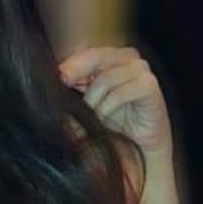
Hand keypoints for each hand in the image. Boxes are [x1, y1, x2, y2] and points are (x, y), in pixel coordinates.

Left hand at [58, 45, 172, 158]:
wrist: (140, 150)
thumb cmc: (114, 127)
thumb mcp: (86, 106)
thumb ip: (73, 91)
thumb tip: (52, 84)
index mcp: (110, 59)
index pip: (85, 53)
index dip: (69, 65)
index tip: (53, 79)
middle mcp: (127, 59)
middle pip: (95, 56)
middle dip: (75, 73)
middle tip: (63, 86)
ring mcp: (140, 71)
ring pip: (106, 77)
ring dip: (93, 100)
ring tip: (91, 116)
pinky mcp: (150, 87)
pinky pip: (121, 92)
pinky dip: (109, 107)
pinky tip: (105, 119)